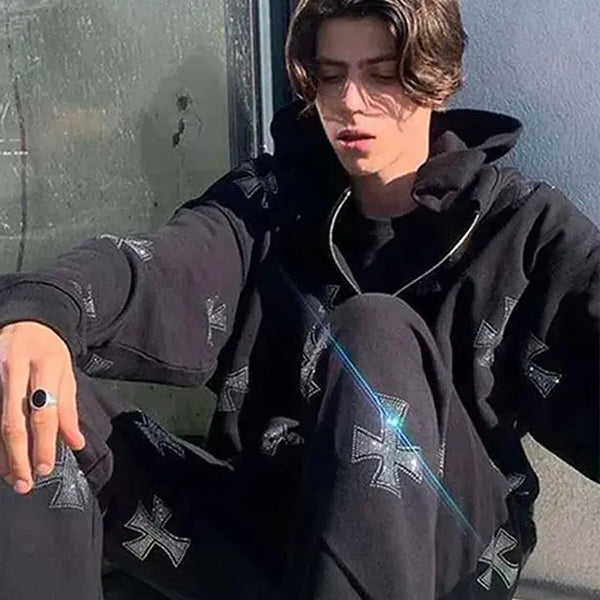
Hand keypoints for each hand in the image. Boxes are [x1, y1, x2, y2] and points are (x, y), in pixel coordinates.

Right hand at [0, 321, 84, 493]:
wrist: (26, 322)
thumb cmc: (49, 351)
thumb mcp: (66, 373)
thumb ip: (69, 409)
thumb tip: (75, 443)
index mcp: (45, 365)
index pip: (44, 412)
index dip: (44, 444)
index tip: (45, 468)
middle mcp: (15, 368)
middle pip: (13, 421)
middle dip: (19, 456)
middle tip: (25, 483)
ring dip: (2, 454)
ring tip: (12, 477)